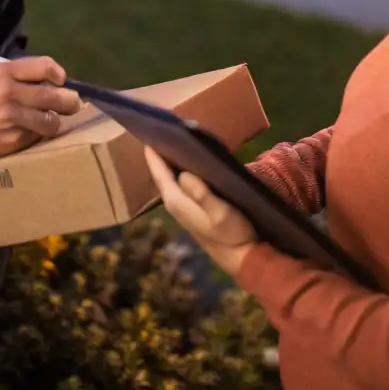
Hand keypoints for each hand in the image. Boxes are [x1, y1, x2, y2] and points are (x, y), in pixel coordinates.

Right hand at [0, 56, 80, 176]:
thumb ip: (23, 76)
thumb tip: (58, 81)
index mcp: (4, 72)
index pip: (44, 67)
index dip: (59, 75)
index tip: (61, 82)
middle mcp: (7, 92)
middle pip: (53, 95)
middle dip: (70, 101)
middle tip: (74, 104)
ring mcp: (10, 118)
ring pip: (51, 120)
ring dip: (55, 121)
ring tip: (51, 120)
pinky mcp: (13, 139)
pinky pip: (39, 135)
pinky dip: (40, 134)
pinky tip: (31, 131)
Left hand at [144, 147, 256, 277]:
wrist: (241, 257)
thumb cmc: (232, 234)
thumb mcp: (219, 212)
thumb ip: (201, 193)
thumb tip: (183, 173)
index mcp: (177, 202)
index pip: (160, 174)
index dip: (153, 156)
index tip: (147, 135)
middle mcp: (175, 203)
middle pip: (162, 175)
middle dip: (159, 155)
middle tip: (159, 132)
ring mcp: (184, 207)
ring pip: (171, 179)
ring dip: (170, 162)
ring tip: (171, 141)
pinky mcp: (193, 209)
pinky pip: (180, 184)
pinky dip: (180, 171)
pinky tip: (188, 161)